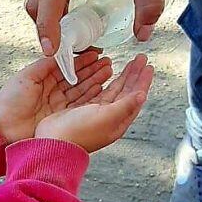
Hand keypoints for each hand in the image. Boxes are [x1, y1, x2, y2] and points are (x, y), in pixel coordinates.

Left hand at [0, 50, 113, 143]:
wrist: (3, 128)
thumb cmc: (10, 101)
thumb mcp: (27, 77)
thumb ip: (45, 64)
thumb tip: (59, 51)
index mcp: (42, 78)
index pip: (66, 66)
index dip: (81, 60)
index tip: (95, 53)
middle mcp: (52, 91)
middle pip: (76, 78)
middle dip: (92, 69)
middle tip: (107, 62)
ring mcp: (57, 104)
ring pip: (80, 90)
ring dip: (95, 80)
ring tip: (108, 71)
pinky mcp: (61, 117)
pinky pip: (79, 104)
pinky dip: (91, 96)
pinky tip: (102, 88)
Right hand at [25, 0, 165, 55]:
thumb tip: (142, 33)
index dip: (47, 24)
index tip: (51, 49)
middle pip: (36, 3)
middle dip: (45, 31)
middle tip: (69, 53)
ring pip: (38, 2)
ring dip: (49, 25)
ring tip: (76, 42)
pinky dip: (53, 16)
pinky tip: (75, 26)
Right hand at [34, 54, 153, 152]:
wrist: (53, 142)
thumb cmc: (79, 133)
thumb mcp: (106, 117)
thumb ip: (125, 105)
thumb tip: (143, 95)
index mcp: (118, 121)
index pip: (135, 97)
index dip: (142, 81)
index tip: (148, 66)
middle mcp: (109, 117)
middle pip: (127, 92)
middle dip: (134, 74)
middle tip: (140, 59)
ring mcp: (96, 113)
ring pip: (114, 90)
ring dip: (122, 76)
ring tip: (128, 63)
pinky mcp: (83, 109)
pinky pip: (99, 91)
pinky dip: (105, 80)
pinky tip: (107, 74)